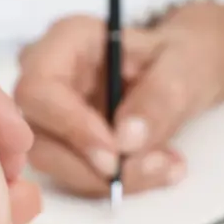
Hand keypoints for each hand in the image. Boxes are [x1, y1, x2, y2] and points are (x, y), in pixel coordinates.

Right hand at [15, 2, 223, 196]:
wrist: (184, 73)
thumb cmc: (179, 57)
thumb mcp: (183, 67)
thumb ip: (159, 97)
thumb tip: (126, 140)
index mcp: (68, 41)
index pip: (39, 89)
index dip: (71, 128)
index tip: (114, 155)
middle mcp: (48, 76)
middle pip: (40, 135)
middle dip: (93, 166)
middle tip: (154, 168)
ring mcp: (51, 113)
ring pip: (54, 163)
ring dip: (108, 180)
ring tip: (165, 167)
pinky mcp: (63, 143)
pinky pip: (74, 174)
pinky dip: (115, 182)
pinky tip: (156, 169)